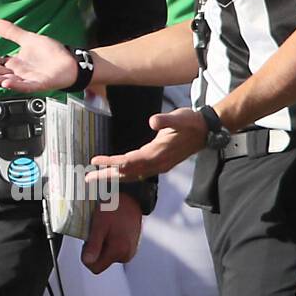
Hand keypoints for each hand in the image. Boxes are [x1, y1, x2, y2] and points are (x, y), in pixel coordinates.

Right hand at [0, 18, 77, 91]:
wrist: (71, 62)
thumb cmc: (52, 54)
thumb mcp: (28, 39)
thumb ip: (11, 32)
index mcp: (13, 63)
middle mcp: (17, 73)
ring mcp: (27, 79)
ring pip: (5, 81)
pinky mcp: (39, 84)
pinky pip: (25, 86)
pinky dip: (15, 85)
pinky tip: (5, 83)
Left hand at [81, 191, 142, 274]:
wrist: (131, 199)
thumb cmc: (115, 208)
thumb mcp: (99, 225)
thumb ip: (93, 245)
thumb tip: (88, 261)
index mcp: (119, 251)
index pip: (95, 267)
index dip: (88, 256)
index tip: (89, 241)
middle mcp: (126, 255)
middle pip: (101, 262)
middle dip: (96, 250)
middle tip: (98, 232)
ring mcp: (130, 252)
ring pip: (107, 256)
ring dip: (103, 246)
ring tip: (106, 229)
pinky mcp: (131, 247)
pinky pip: (115, 251)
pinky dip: (110, 243)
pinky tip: (112, 230)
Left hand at [87, 108, 206, 184]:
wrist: (207, 131)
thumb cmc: (191, 122)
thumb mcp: (180, 117)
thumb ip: (165, 120)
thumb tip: (152, 121)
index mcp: (157, 153)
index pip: (130, 161)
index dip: (112, 162)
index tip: (96, 161)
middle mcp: (157, 164)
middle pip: (127, 173)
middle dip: (107, 176)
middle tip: (87, 178)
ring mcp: (159, 166)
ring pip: (132, 175)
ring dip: (113, 176)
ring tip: (96, 177)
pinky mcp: (160, 164)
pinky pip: (138, 172)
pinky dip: (124, 173)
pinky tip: (116, 172)